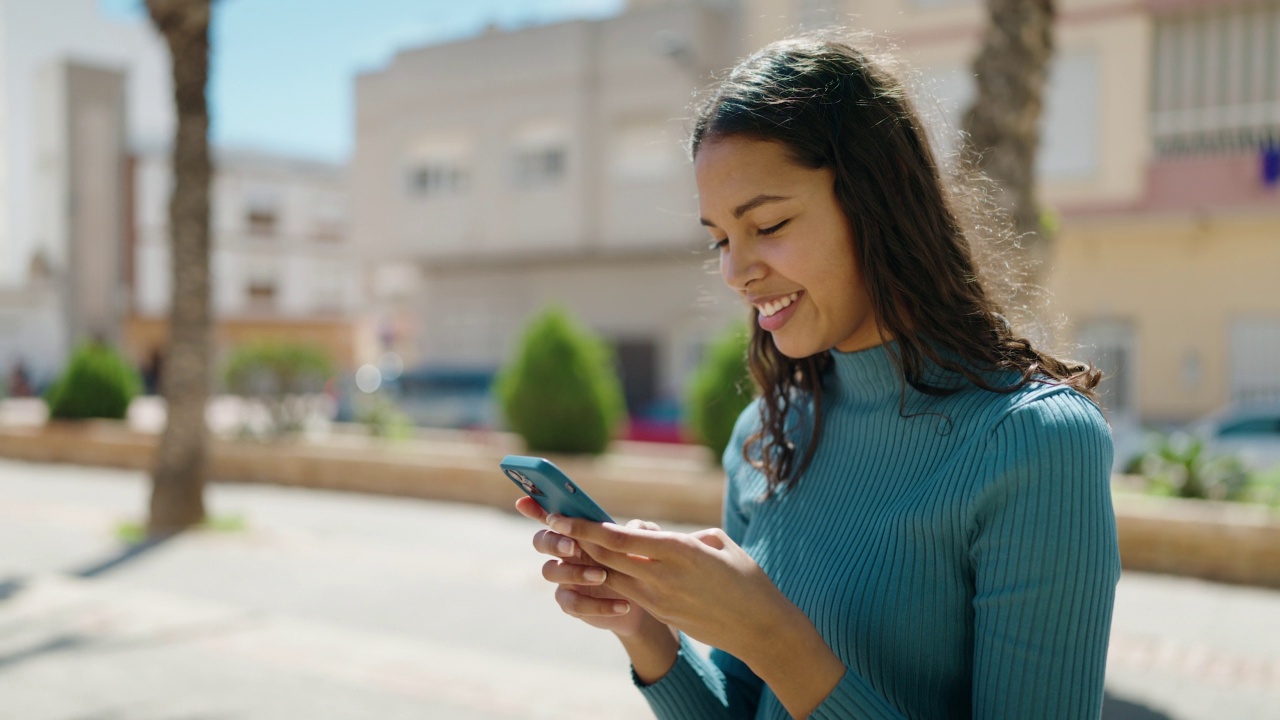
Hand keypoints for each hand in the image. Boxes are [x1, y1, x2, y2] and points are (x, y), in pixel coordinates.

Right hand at [515, 497, 658, 636]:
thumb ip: (640, 530)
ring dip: (575, 572)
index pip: (551, 515)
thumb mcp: (645, 543)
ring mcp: (564, 578)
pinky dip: (597, 605)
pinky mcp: (571, 603)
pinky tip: (623, 604)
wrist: (645, 601)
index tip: (523, 502)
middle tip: (573, 547)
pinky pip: (571, 603)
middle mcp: (564, 552)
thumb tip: (630, 528)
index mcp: (577, 531)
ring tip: (603, 576)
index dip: (534, 507)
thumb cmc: (639, 562)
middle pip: (541, 541)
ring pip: (550, 571)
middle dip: (553, 542)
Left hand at [543, 513, 795, 660]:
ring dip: (587, 562)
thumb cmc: (747, 580)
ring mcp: (659, 600)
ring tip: (564, 545)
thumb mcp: (718, 544)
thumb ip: (683, 535)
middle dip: (575, 541)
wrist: (760, 629)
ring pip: (610, 577)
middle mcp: (663, 577)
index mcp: (679, 551)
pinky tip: (594, 570)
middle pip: (606, 558)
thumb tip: (656, 534)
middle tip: (549, 524)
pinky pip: (626, 594)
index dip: (586, 527)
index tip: (561, 515)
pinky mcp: (661, 614)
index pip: (620, 538)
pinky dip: (607, 580)